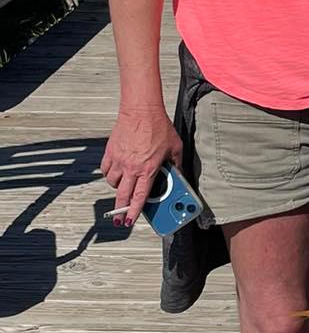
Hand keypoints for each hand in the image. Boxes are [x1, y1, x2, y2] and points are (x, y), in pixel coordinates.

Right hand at [100, 107, 182, 224]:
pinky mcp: (111, 152)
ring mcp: (119, 160)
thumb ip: (176, 163)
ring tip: (123, 188)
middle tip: (119, 218)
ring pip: (113, 183)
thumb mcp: (175, 147)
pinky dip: (109, 174)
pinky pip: (105, 170)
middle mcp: (131, 167)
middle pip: (122, 195)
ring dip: (118, 188)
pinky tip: (115, 173)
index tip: (129, 221)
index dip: (134, 212)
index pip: (140, 197)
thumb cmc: (158, 126)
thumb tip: (178, 172)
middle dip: (120, 210)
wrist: (141, 111)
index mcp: (148, 169)